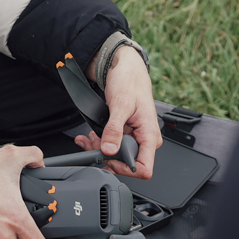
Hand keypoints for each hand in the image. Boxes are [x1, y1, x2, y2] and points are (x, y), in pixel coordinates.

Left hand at [76, 45, 160, 179]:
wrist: (126, 69)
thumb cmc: (130, 81)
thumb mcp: (120, 105)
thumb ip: (114, 129)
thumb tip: (109, 150)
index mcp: (150, 135)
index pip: (144, 168)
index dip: (125, 168)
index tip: (109, 159)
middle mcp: (146, 139)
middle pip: (127, 162)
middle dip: (106, 156)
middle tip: (92, 145)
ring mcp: (136, 137)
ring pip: (117, 154)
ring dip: (99, 149)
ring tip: (87, 139)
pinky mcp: (127, 133)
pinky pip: (113, 145)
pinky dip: (99, 142)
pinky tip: (89, 136)